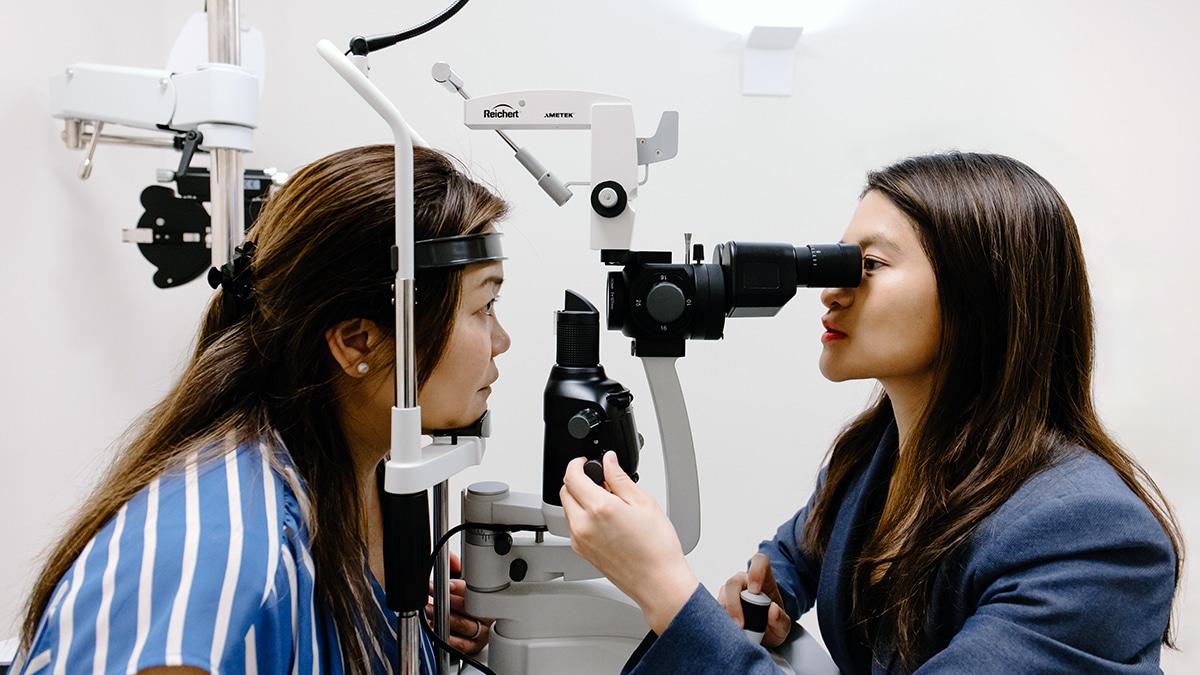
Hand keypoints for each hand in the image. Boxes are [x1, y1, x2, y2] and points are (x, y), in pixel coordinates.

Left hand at [426, 552, 492, 654]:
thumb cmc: (469, 600)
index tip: (446, 584)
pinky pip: (460, 644)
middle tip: (432, 593)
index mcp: (490, 598)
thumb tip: (449, 557)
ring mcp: (481, 633)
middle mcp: (488, 617)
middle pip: (470, 609)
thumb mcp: (465, 581)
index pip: (476, 592)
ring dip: (443, 617)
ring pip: (464, 626)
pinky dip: (446, 636)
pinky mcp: (472, 647)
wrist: (473, 624)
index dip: (459, 587)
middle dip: (448, 601)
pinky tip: (434, 627)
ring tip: (429, 609)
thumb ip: (457, 567)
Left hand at [560, 451, 699, 633]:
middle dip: (578, 481)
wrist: (658, 582)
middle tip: (599, 479)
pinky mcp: (582, 552)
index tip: (585, 462)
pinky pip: (574, 526)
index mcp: (599, 508)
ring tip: (608, 501)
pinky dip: (583, 516)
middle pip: (565, 492)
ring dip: (579, 499)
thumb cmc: (657, 548)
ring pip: (568, 509)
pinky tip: (605, 519)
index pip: (572, 476)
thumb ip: (620, 478)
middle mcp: (583, 525)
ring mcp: (580, 541)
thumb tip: (609, 462)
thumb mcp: (644, 502)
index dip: (577, 463)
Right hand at [717, 553, 792, 647]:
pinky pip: (715, 608)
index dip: (756, 572)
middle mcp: (744, 581)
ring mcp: (730, 591)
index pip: (759, 562)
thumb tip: (773, 610)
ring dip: (726, 615)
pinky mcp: (720, 603)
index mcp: (764, 578)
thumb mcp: (784, 626)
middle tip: (740, 624)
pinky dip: (720, 620)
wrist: (764, 633)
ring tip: (735, 632)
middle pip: (734, 582)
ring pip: (722, 596)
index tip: (755, 590)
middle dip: (734, 603)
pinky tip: (727, 631)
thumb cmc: (773, 623)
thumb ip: (781, 619)